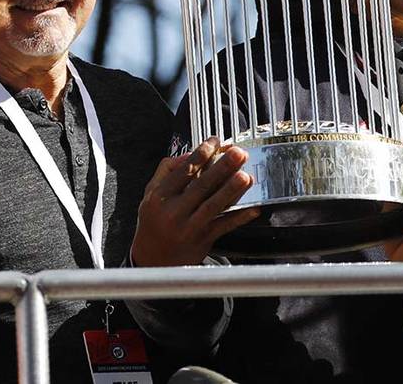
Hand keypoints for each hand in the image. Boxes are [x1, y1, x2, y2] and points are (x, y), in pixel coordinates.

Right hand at [131, 137, 260, 266]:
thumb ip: (167, 171)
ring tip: (245, 177)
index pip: (184, 170)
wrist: (153, 260)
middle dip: (222, 167)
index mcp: (160, 196)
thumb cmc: (154, 222)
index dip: (202, 153)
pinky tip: (252, 208)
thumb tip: (190, 153)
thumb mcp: (150, 194)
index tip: (216, 141)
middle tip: (238, 153)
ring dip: (231, 190)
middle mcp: (174, 211)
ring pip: (213, 205)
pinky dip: (239, 217)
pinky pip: (224, 226)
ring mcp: (189, 227)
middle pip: (201, 185)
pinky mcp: (203, 240)